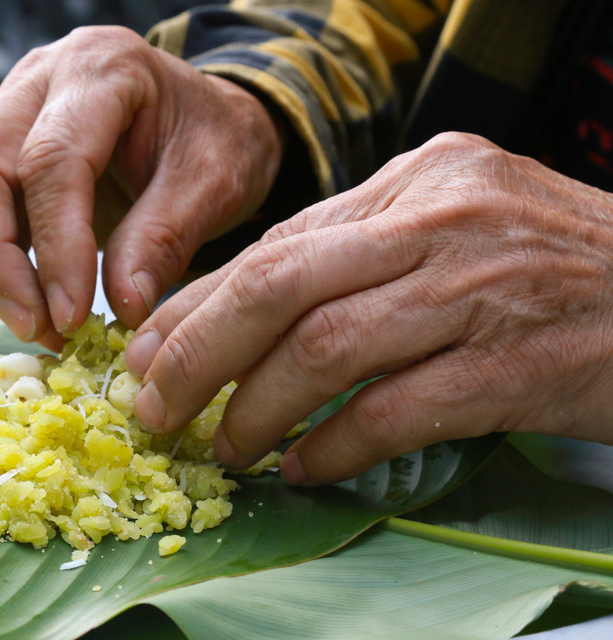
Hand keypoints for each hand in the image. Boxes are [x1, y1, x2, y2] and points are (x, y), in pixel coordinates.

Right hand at [0, 26, 283, 349]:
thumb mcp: (215, 184)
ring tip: (40, 325)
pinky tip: (33, 300)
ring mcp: (9, 108)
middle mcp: (39, 79)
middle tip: (36, 328)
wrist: (210, 118)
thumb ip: (165, 238)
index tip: (71, 315)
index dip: (56, 246)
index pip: (52, 160)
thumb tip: (120, 307)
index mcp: (101, 69)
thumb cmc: (217, 140)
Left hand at [126, 132, 612, 484]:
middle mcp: (440, 219)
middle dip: (199, 352)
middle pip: (279, 285)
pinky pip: (396, 410)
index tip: (146, 350)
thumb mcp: (455, 225)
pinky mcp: (516, 362)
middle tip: (156, 405)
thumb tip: (246, 309)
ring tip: (226, 447)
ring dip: (258, 409)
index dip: (199, 302)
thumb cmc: (555, 266)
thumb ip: (360, 253)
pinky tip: (305, 468)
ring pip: (326, 348)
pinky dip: (336, 446)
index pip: (278, 243)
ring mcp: (480, 287)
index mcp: (418, 179)